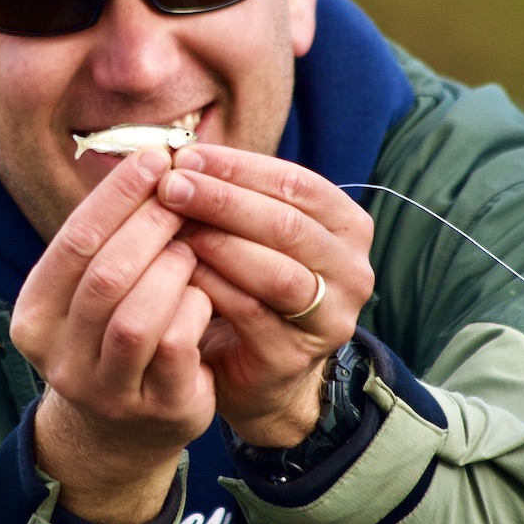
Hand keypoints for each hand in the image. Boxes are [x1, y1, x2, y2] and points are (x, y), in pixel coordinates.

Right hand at [10, 148, 216, 523]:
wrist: (119, 433)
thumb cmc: (113, 335)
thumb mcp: (93, 288)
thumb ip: (111, 236)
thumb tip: (155, 157)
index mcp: (35, 313)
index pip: (75, 241)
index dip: (118, 195)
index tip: (156, 157)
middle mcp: (59, 356)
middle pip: (104, 275)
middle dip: (150, 225)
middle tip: (184, 195)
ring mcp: (105, 389)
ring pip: (137, 316)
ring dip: (172, 269)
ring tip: (190, 247)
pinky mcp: (155, 409)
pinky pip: (177, 346)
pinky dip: (194, 307)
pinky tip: (202, 292)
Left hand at [157, 145, 373, 447]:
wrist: (258, 370)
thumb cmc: (250, 282)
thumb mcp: (254, 231)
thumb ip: (234, 194)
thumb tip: (179, 153)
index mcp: (347, 227)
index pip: (298, 183)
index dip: (241, 167)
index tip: (187, 156)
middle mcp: (353, 272)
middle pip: (288, 225)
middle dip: (223, 200)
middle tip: (171, 185)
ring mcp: (329, 319)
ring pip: (276, 272)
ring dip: (218, 242)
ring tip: (170, 225)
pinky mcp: (294, 357)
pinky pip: (250, 314)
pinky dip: (211, 286)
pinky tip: (175, 269)